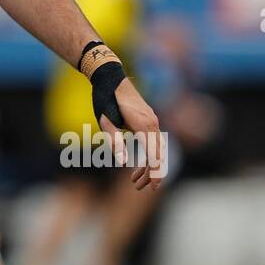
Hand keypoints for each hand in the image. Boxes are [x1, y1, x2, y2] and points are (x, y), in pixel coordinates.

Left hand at [97, 76, 165, 191]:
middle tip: (139, 188)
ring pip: (157, 149)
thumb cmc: (105, 98)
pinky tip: (140, 165)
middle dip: (151, 174)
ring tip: (136, 181)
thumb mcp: (105, 122)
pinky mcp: (149, 119)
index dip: (155, 172)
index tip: (153, 187)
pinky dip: (149, 155)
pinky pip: (154, 141)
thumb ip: (114, 142)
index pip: (154, 154)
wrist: (110, 76)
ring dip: (149, 166)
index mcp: (143, 124)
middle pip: (158, 154)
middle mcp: (152, 123)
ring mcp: (153, 120)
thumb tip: (122, 163)